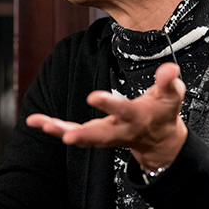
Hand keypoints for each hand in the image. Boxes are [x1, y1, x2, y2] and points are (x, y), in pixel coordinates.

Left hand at [26, 62, 187, 170]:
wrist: (160, 140)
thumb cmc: (163, 112)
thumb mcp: (172, 95)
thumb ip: (169, 81)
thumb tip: (168, 68)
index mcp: (138, 117)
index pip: (124, 110)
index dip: (109, 105)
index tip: (93, 97)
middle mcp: (120, 129)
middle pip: (100, 133)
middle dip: (83, 134)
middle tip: (65, 134)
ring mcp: (106, 135)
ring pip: (82, 137)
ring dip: (60, 131)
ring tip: (41, 123)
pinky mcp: (95, 136)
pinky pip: (72, 133)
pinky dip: (54, 128)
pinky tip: (36, 121)